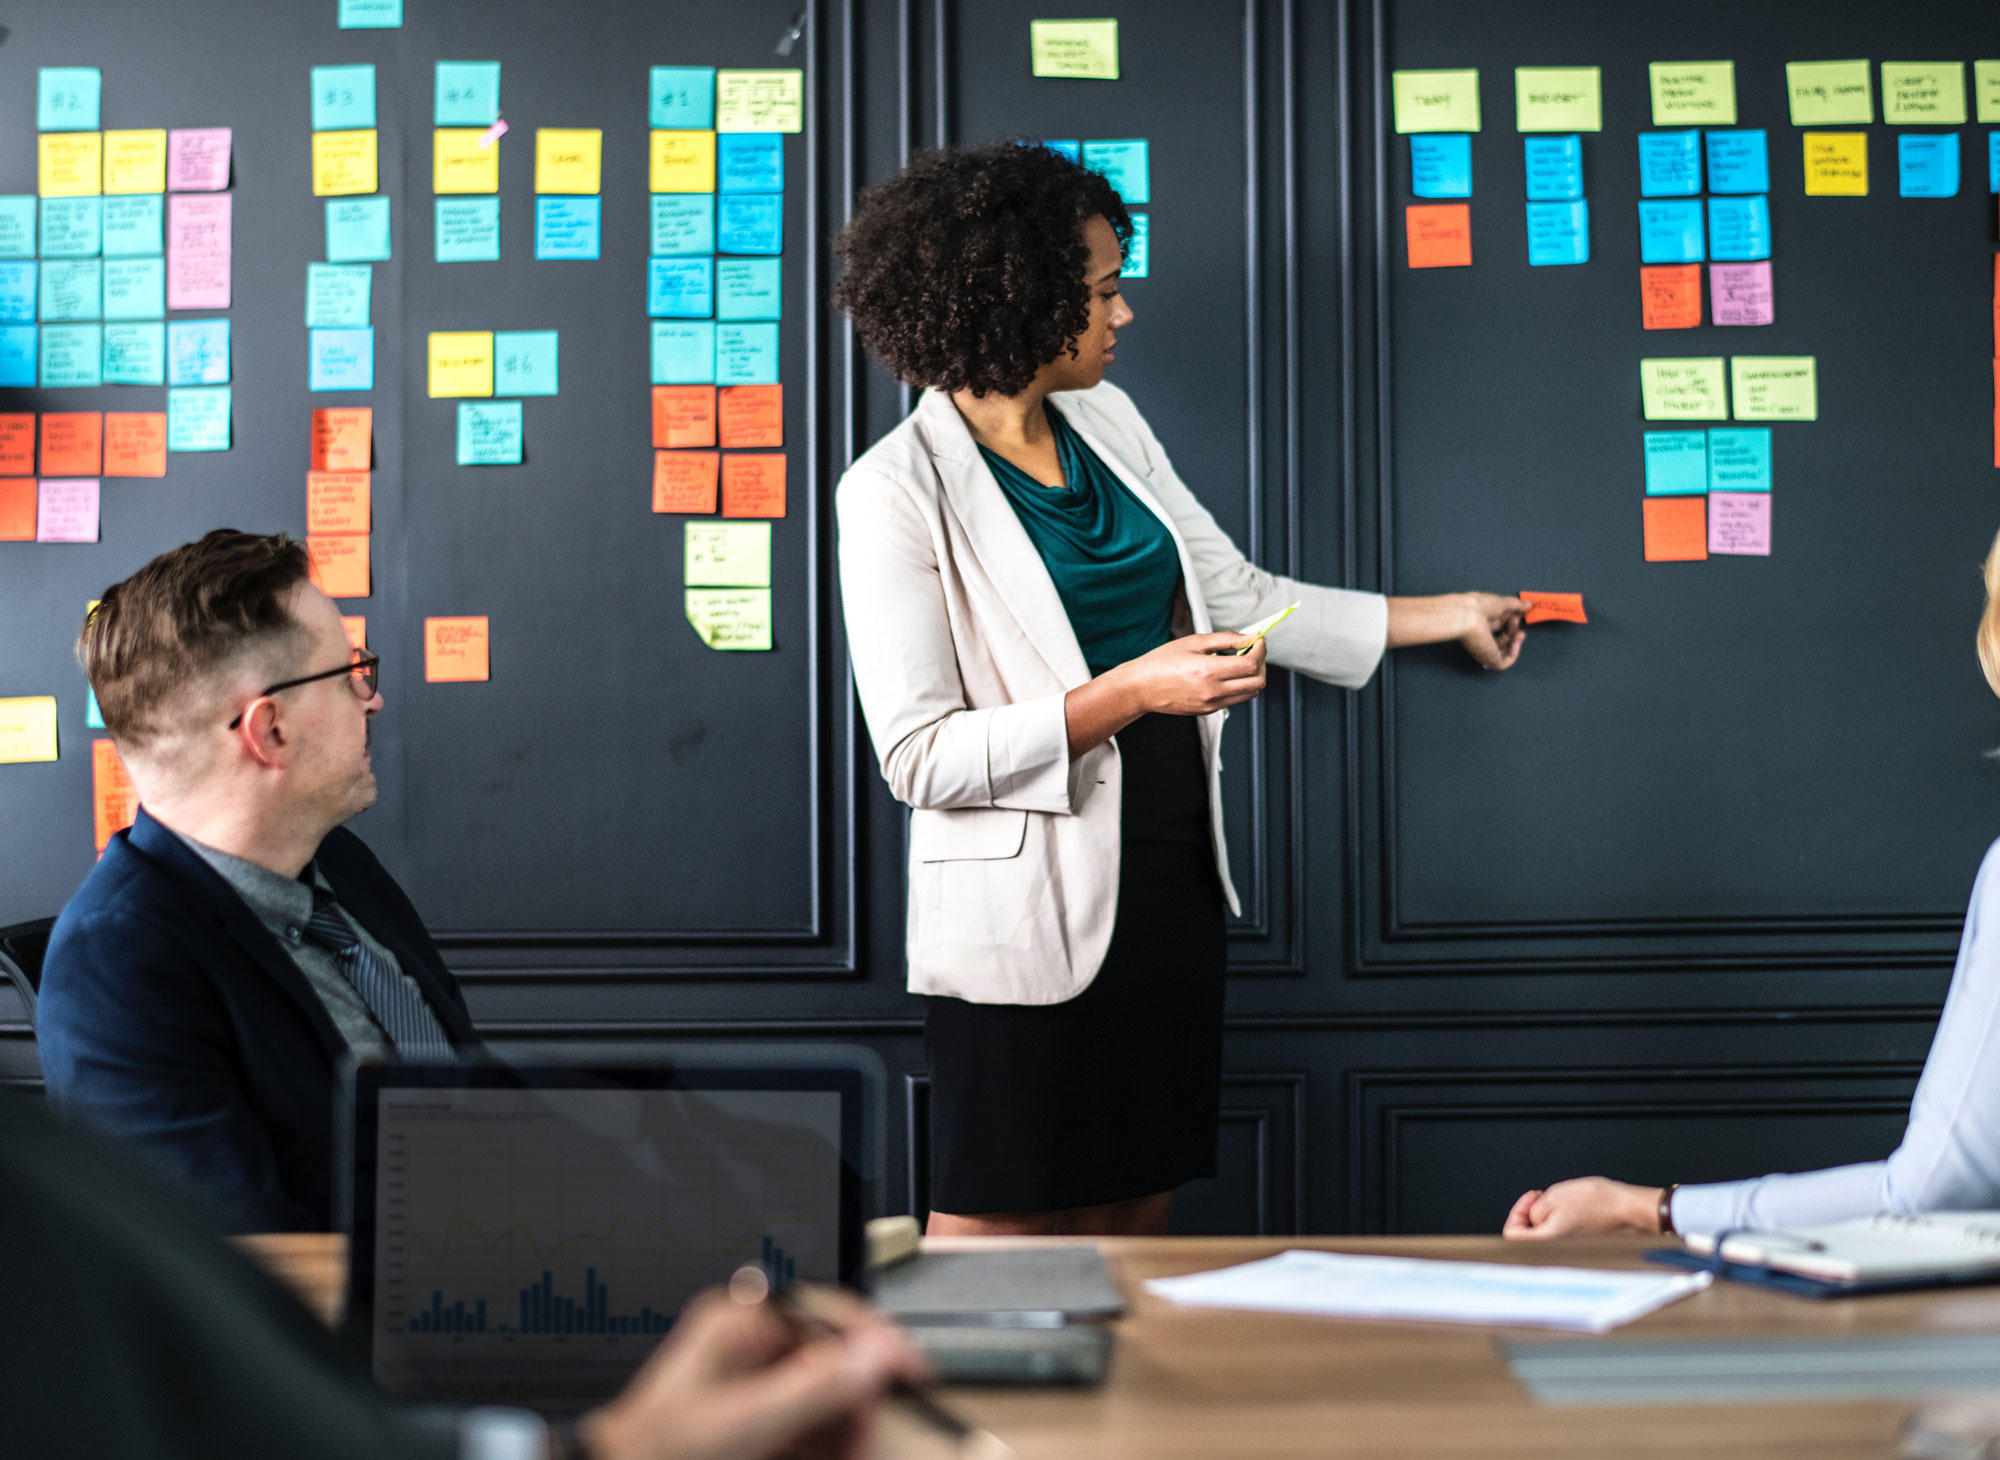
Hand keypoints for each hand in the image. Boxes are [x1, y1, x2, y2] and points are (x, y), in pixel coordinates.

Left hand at [579, 1287, 927, 1459]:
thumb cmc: (657, 1452)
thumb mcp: (746, 1422)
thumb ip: (815, 1387)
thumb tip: (877, 1354)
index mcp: (742, 1322)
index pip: (830, 1314)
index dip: (875, 1344)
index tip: (910, 1372)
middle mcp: (751, 1345)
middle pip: (834, 1360)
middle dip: (858, 1403)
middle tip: (869, 1438)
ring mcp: (754, 1384)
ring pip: (827, 1397)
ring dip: (847, 1430)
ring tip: (852, 1452)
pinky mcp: (757, 1422)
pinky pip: (810, 1425)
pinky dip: (828, 1445)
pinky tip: (833, 1455)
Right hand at [1113, 632, 1267, 717]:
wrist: (1141, 688)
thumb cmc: (1162, 661)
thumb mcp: (1194, 642)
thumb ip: (1226, 639)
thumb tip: (1250, 636)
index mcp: (1208, 671)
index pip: (1251, 664)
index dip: (1260, 650)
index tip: (1258, 639)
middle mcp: (1213, 691)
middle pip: (1257, 681)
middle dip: (1261, 663)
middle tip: (1252, 649)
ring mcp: (1212, 704)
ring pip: (1250, 693)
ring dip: (1253, 676)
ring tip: (1239, 661)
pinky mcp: (1209, 711)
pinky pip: (1236, 699)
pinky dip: (1240, 685)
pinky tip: (1227, 673)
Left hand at [1385, 592, 1527, 669]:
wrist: (1462, 615)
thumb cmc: (1473, 605)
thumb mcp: (1499, 602)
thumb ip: (1515, 604)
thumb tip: (1529, 604)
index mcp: (1480, 625)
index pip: (1499, 629)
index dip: (1511, 624)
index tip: (1518, 617)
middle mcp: (1481, 638)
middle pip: (1504, 641)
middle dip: (1513, 631)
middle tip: (1516, 624)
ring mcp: (1483, 650)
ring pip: (1506, 652)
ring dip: (1515, 641)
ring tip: (1515, 631)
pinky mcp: (1486, 659)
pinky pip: (1506, 661)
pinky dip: (1514, 651)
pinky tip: (1514, 638)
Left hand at [1502, 1177, 1665, 1240]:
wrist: (1631, 1211)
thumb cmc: (1599, 1203)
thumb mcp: (1553, 1197)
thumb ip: (1532, 1211)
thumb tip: (1530, 1219)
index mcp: (1547, 1243)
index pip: (1512, 1236)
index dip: (1517, 1213)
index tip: (1531, 1198)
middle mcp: (1559, 1255)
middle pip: (1528, 1239)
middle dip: (1530, 1215)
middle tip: (1540, 1198)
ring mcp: (1572, 1255)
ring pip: (1545, 1238)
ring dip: (1545, 1218)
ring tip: (1559, 1202)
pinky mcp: (1583, 1251)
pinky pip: (1561, 1240)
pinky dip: (1559, 1224)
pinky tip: (1570, 1210)